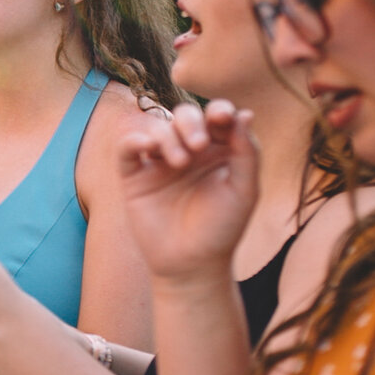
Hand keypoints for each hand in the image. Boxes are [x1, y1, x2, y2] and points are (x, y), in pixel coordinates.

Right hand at [117, 100, 262, 283]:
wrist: (191, 264)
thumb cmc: (222, 229)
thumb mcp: (244, 190)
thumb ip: (247, 152)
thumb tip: (244, 113)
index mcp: (218, 151)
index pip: (217, 117)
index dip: (219, 110)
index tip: (223, 118)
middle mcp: (188, 151)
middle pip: (185, 115)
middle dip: (191, 122)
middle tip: (199, 145)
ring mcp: (159, 162)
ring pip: (157, 126)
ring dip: (168, 135)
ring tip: (180, 162)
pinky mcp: (134, 175)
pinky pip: (127, 146)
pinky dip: (134, 139)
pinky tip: (148, 149)